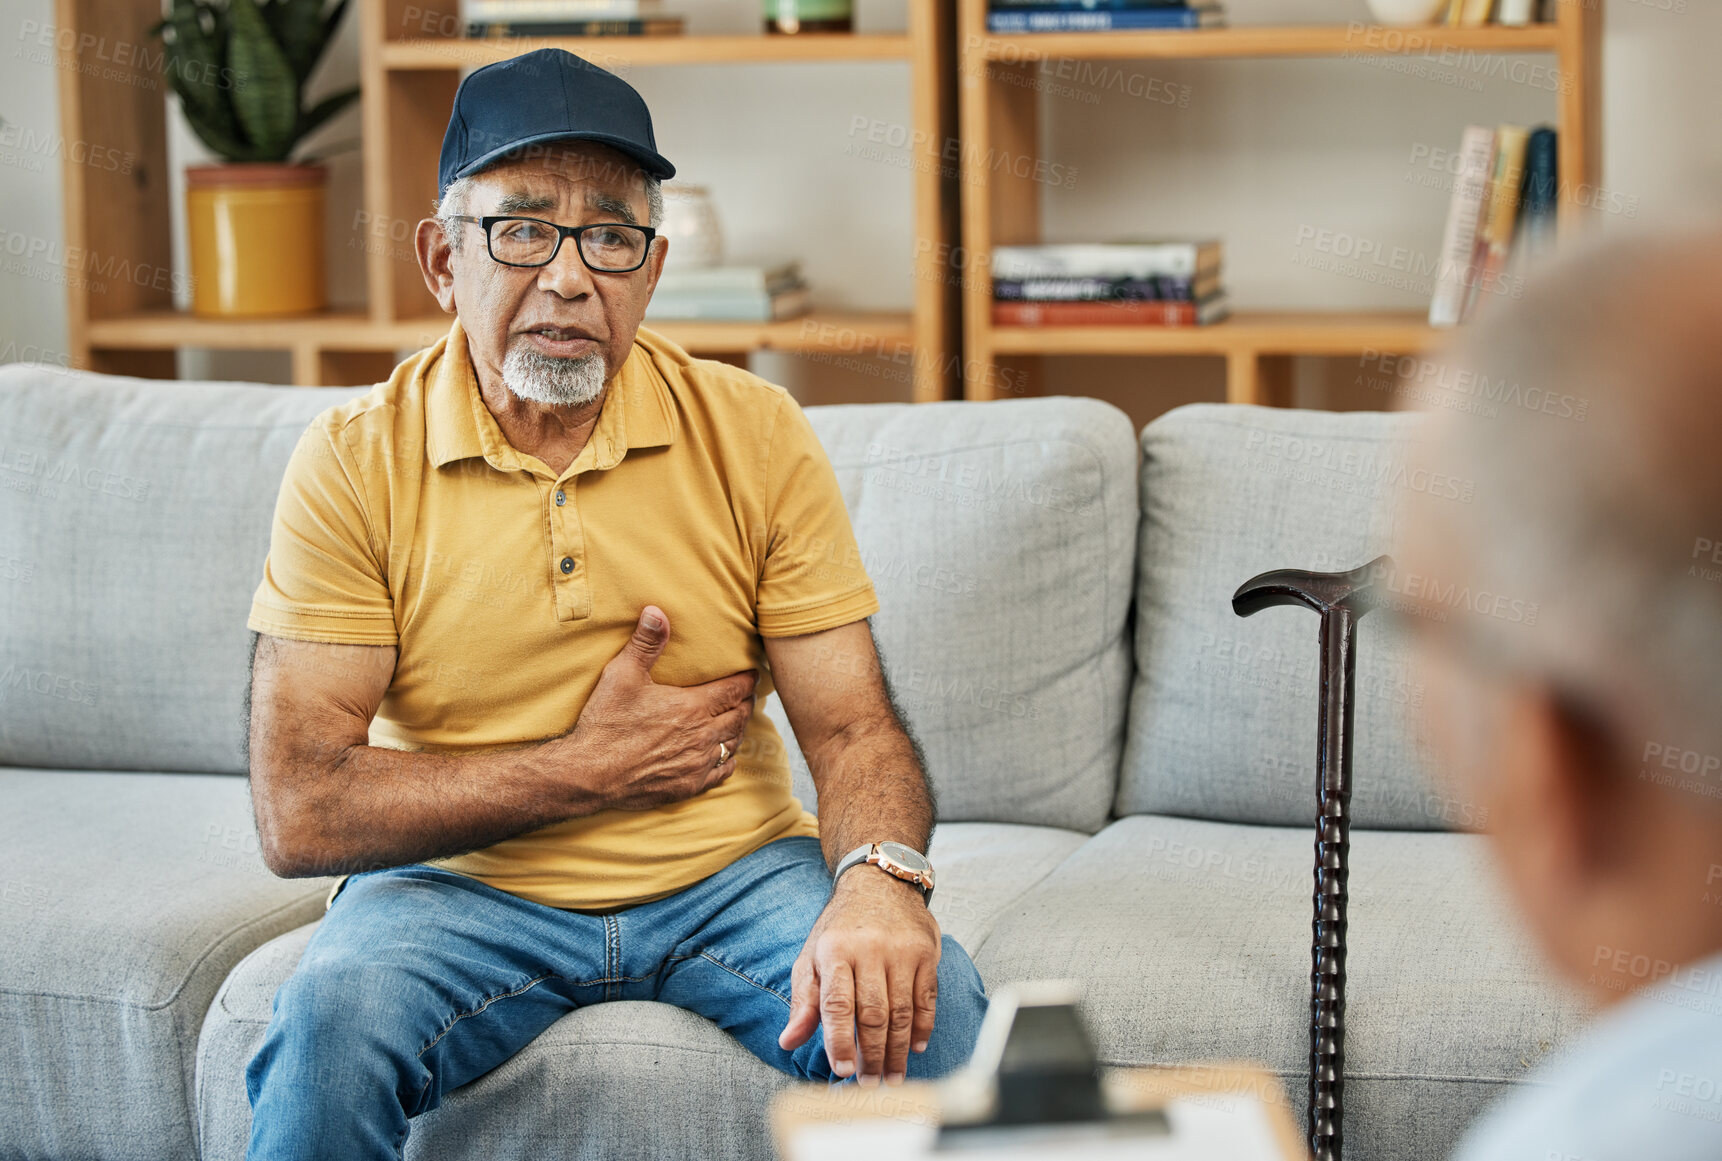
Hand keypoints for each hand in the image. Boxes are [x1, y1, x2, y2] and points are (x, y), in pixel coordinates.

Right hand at [563, 605, 755, 810]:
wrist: (590, 773)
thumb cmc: (606, 723)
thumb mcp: (622, 675)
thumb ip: (645, 643)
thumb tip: (656, 610)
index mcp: (693, 706)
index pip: (734, 690)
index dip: (747, 680)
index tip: (752, 674)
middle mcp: (702, 735)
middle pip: (739, 716)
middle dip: (746, 703)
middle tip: (747, 695)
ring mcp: (697, 762)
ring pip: (733, 744)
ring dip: (738, 730)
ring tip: (737, 721)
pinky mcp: (689, 785)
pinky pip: (722, 772)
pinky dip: (728, 761)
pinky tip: (725, 756)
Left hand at [777, 864, 941, 1085]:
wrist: (879, 883)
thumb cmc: (840, 929)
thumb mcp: (812, 957)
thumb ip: (804, 1002)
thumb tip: (788, 1041)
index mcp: (835, 951)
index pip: (836, 1003)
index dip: (839, 1040)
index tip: (842, 1071)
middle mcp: (869, 949)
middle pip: (872, 1013)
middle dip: (871, 1055)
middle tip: (870, 1083)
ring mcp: (901, 951)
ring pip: (900, 1011)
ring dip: (898, 1050)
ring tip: (892, 1076)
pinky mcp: (925, 953)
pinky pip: (926, 998)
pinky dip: (922, 1027)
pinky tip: (915, 1047)